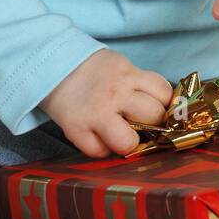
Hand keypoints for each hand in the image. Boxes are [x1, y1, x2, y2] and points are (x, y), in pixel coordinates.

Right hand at [38, 49, 173, 158]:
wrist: (53, 67)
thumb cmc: (94, 71)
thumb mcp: (121, 67)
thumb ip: (140, 84)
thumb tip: (165, 109)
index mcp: (128, 74)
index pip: (163, 92)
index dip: (165, 104)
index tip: (159, 108)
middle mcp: (114, 94)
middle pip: (152, 116)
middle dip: (152, 123)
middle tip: (142, 123)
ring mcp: (95, 114)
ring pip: (128, 143)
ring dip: (129, 142)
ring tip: (122, 134)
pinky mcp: (76, 130)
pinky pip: (100, 152)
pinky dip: (103, 149)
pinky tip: (100, 137)